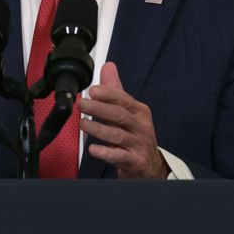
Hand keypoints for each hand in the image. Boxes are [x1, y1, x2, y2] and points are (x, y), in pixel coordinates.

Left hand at [79, 62, 168, 178]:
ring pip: (117, 135)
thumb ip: (115, 91)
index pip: (123, 99)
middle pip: (119, 115)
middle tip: (81, 105)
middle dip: (99, 109)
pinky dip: (106, 153)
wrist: (151, 166)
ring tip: (82, 125)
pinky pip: (120, 156)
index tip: (92, 91)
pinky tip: (93, 150)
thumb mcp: (128, 112)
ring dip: (98, 130)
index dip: (108, 94)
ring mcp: (139, 144)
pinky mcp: (136, 161)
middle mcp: (141, 126)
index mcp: (139, 111)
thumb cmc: (136, 136)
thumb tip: (108, 66)